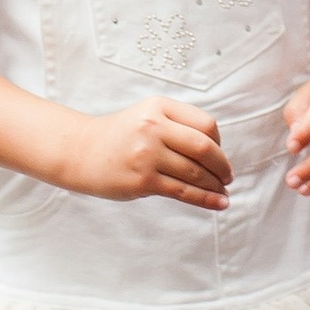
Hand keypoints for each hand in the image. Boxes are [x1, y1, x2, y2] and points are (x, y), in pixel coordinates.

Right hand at [55, 100, 230, 209]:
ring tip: (223, 192)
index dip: (219, 142)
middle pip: (204, 148)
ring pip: (195, 173)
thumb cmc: (120, 135)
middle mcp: (153, 127)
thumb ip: (178, 125)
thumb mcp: (147, 116)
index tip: (219, 155)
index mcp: (158, 107)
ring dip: (216, 186)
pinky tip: (219, 203)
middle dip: (223, 166)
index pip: (205, 124)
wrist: (81, 151)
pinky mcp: (142, 180)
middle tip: (228, 177)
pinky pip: (183, 192)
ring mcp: (147, 154)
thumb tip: (217, 153)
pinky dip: (206, 199)